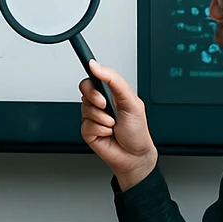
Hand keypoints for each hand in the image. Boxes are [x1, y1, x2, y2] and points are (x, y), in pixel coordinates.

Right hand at [80, 60, 158, 189]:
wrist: (135, 155)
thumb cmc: (137, 130)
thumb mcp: (131, 101)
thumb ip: (114, 81)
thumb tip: (96, 66)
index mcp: (111, 94)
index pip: (94, 77)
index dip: (92, 76)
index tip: (92, 71)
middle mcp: (100, 103)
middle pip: (85, 90)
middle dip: (96, 98)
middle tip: (106, 105)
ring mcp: (92, 117)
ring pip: (86, 109)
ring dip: (102, 118)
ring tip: (113, 124)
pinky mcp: (87, 130)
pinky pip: (87, 125)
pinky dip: (100, 129)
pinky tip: (108, 133)